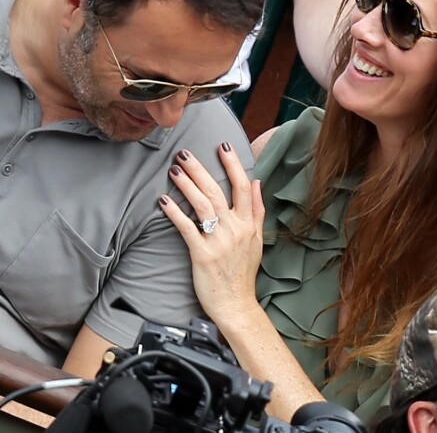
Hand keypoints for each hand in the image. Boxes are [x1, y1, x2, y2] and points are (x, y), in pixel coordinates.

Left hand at [159, 143, 264, 323]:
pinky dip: (175, 213)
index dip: (233, 164)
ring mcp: (219, 241)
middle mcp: (235, 229)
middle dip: (200, 169)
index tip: (223, 146)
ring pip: (202, 205)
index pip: (243, 186)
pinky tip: (163, 200)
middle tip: (184, 153)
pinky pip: (187, 228)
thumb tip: (257, 183)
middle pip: (217, 191)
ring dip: (186, 185)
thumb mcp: (258, 239)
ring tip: (174, 169)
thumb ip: (258, 210)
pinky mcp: (202, 255)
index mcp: (248, 223)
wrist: (236, 305)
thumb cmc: (244, 272)